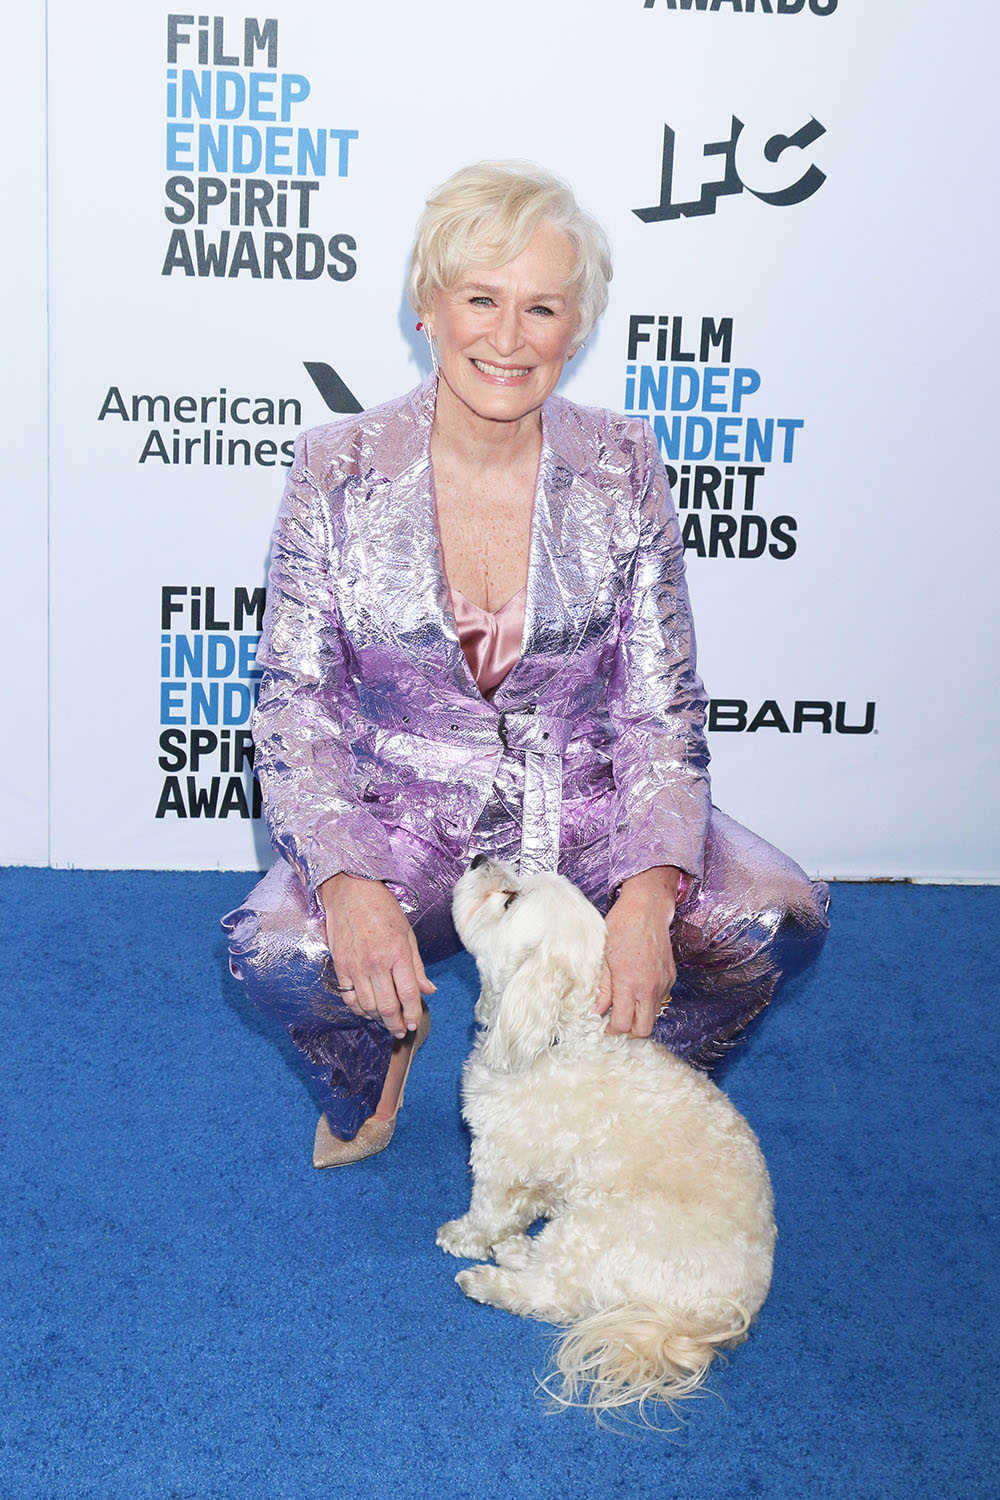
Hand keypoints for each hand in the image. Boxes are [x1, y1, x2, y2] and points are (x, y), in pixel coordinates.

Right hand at [319, 874, 435, 1038]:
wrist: (350, 891)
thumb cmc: (382, 908)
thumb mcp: (407, 934)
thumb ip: (417, 966)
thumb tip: (429, 990)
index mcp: (398, 953)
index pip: (408, 994)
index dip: (412, 1015)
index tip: (413, 1024)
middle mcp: (376, 963)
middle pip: (387, 1007)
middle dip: (396, 1024)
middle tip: (400, 1031)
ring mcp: (356, 966)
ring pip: (367, 1006)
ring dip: (378, 1019)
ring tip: (385, 1020)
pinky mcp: (340, 966)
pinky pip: (349, 998)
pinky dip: (358, 1009)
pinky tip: (367, 1009)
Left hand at [596, 867, 679, 1038]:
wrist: (647, 909)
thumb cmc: (622, 927)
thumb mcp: (603, 957)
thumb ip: (602, 988)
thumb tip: (597, 1011)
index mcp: (629, 983)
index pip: (624, 1025)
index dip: (612, 1030)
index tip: (605, 1026)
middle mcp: (649, 987)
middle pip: (644, 1029)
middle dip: (629, 1031)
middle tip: (617, 1022)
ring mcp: (663, 983)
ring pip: (654, 1016)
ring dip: (640, 1017)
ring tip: (626, 1005)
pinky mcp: (671, 977)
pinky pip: (661, 1000)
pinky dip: (649, 1002)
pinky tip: (638, 990)